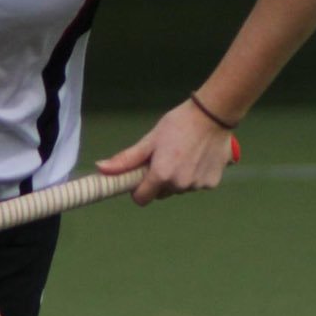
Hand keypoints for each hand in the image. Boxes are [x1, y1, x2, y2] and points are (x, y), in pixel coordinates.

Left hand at [96, 100, 236, 205]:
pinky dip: (195, 175)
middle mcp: (179, 185)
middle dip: (159, 181)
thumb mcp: (150, 140)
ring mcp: (196, 186)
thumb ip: (127, 159)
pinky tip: (198, 157)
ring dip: (178, 178)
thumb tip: (101, 169)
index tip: (142, 175)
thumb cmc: (179, 124)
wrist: (213, 115)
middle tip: (165, 158)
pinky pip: (196, 185)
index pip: (142, 199)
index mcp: (161, 175)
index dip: (139, 189)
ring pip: (179, 188)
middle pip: (161, 193)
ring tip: (184, 154)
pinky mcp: (211, 183)